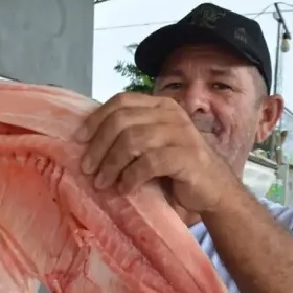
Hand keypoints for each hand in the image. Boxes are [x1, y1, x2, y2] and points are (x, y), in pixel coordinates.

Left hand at [77, 92, 236, 214]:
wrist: (213, 191)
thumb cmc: (175, 170)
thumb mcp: (150, 147)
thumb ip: (128, 137)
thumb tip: (86, 142)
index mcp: (160, 106)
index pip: (121, 101)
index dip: (96, 119)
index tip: (79, 139)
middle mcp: (171, 114)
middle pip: (122, 121)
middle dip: (99, 146)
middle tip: (87, 169)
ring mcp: (181, 134)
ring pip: (133, 141)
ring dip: (111, 164)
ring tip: (102, 183)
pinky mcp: (187, 156)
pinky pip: (149, 162)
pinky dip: (131, 177)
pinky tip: (125, 189)